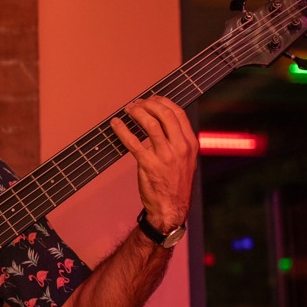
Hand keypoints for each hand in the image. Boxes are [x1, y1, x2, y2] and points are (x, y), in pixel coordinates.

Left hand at [110, 96, 197, 231]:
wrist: (171, 207)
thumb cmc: (175, 183)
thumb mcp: (186, 159)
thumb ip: (178, 141)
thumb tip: (162, 122)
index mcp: (190, 143)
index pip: (178, 113)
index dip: (163, 102)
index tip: (152, 99)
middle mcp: (180, 147)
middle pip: (164, 114)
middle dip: (148, 104)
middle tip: (136, 104)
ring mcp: (165, 156)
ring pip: (151, 124)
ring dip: (137, 113)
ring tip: (127, 110)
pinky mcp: (148, 164)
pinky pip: (133, 142)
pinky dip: (122, 130)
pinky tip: (115, 124)